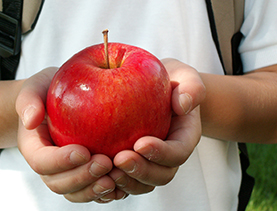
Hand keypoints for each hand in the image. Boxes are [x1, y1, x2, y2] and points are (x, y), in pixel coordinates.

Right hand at [16, 67, 119, 202]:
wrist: (56, 100)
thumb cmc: (47, 91)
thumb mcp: (35, 87)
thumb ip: (29, 101)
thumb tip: (30, 120)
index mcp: (34, 147)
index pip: (42, 162)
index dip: (61, 161)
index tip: (83, 151)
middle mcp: (48, 166)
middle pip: (58, 183)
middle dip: (82, 177)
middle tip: (105, 163)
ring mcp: (65, 173)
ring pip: (75, 192)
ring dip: (94, 190)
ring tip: (114, 178)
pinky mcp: (82, 174)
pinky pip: (90, 191)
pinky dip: (104, 193)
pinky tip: (121, 184)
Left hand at [107, 59, 205, 197]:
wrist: (158, 88)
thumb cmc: (171, 81)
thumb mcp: (185, 77)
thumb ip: (191, 88)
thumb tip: (183, 105)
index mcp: (184, 137)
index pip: (178, 152)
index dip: (161, 153)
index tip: (140, 143)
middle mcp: (169, 155)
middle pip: (161, 175)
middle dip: (141, 171)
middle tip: (119, 160)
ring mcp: (151, 162)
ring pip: (143, 183)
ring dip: (126, 181)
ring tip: (106, 169)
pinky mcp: (135, 162)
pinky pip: (126, 179)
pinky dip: (113, 181)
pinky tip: (95, 172)